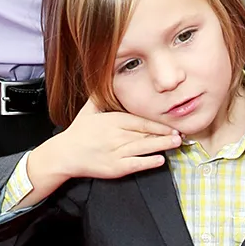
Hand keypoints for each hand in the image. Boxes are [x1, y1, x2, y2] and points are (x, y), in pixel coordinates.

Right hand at [30, 98, 179, 196]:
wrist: (64, 155)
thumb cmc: (78, 133)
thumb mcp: (88, 111)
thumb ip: (98, 96)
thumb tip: (102, 78)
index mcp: (113, 120)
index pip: (141, 121)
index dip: (158, 124)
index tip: (171, 125)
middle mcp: (116, 135)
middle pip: (145, 134)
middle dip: (165, 134)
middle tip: (180, 135)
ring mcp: (115, 152)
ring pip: (143, 147)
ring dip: (162, 146)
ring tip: (176, 144)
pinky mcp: (114, 167)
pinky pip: (135, 164)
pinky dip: (148, 162)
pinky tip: (160, 160)